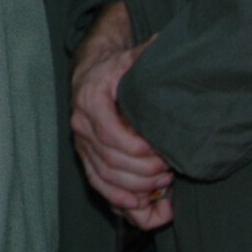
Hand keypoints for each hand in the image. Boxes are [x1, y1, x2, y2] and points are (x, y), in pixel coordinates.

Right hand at [70, 1, 174, 227]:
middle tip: (170, 171)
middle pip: (110, 161)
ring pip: (105, 177)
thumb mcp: (130, 58)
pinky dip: (119, 201)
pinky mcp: (87, 158)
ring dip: (136, 188)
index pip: (111, 136)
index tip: (163, 155)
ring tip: (163, 184)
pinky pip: (99, 186)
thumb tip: (162, 44)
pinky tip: (142, 207)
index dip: (138, 152)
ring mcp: (82, 145)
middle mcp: (81, 126)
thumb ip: (145, 56)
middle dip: (143, 172)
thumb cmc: (115, 69)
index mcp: (90, 102)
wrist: (92, 75)